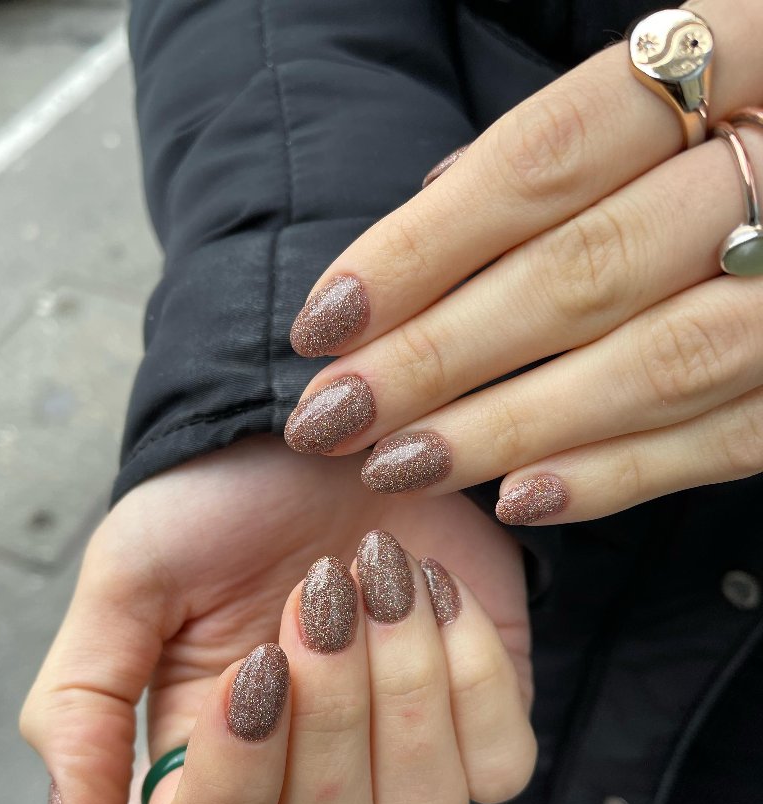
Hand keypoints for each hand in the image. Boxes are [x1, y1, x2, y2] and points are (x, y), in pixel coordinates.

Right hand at [20, 437, 532, 803]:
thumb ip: (81, 708)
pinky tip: (436, 586)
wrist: (327, 433)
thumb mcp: (127, 584)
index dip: (231, 792)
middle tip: (320, 589)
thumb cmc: (219, 510)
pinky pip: (501, 767)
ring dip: (405, 689)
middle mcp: (305, 796)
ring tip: (382, 575)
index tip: (255, 666)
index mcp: (208, 773)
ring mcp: (402, 770)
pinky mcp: (483, 726)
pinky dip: (473, 672)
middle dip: (331, 719)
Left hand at [284, 0, 762, 523]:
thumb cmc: (731, 141)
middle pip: (583, 272)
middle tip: (335, 414)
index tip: (328, 320)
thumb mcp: (667, 99)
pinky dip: (616, 476)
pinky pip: (724, 440)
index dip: (424, 246)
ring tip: (398, 464)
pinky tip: (518, 499)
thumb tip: (432, 209)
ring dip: (506, 427)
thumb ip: (561, 156)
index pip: (547, 158)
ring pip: (651, 366)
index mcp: (740, 58)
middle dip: (438, 356)